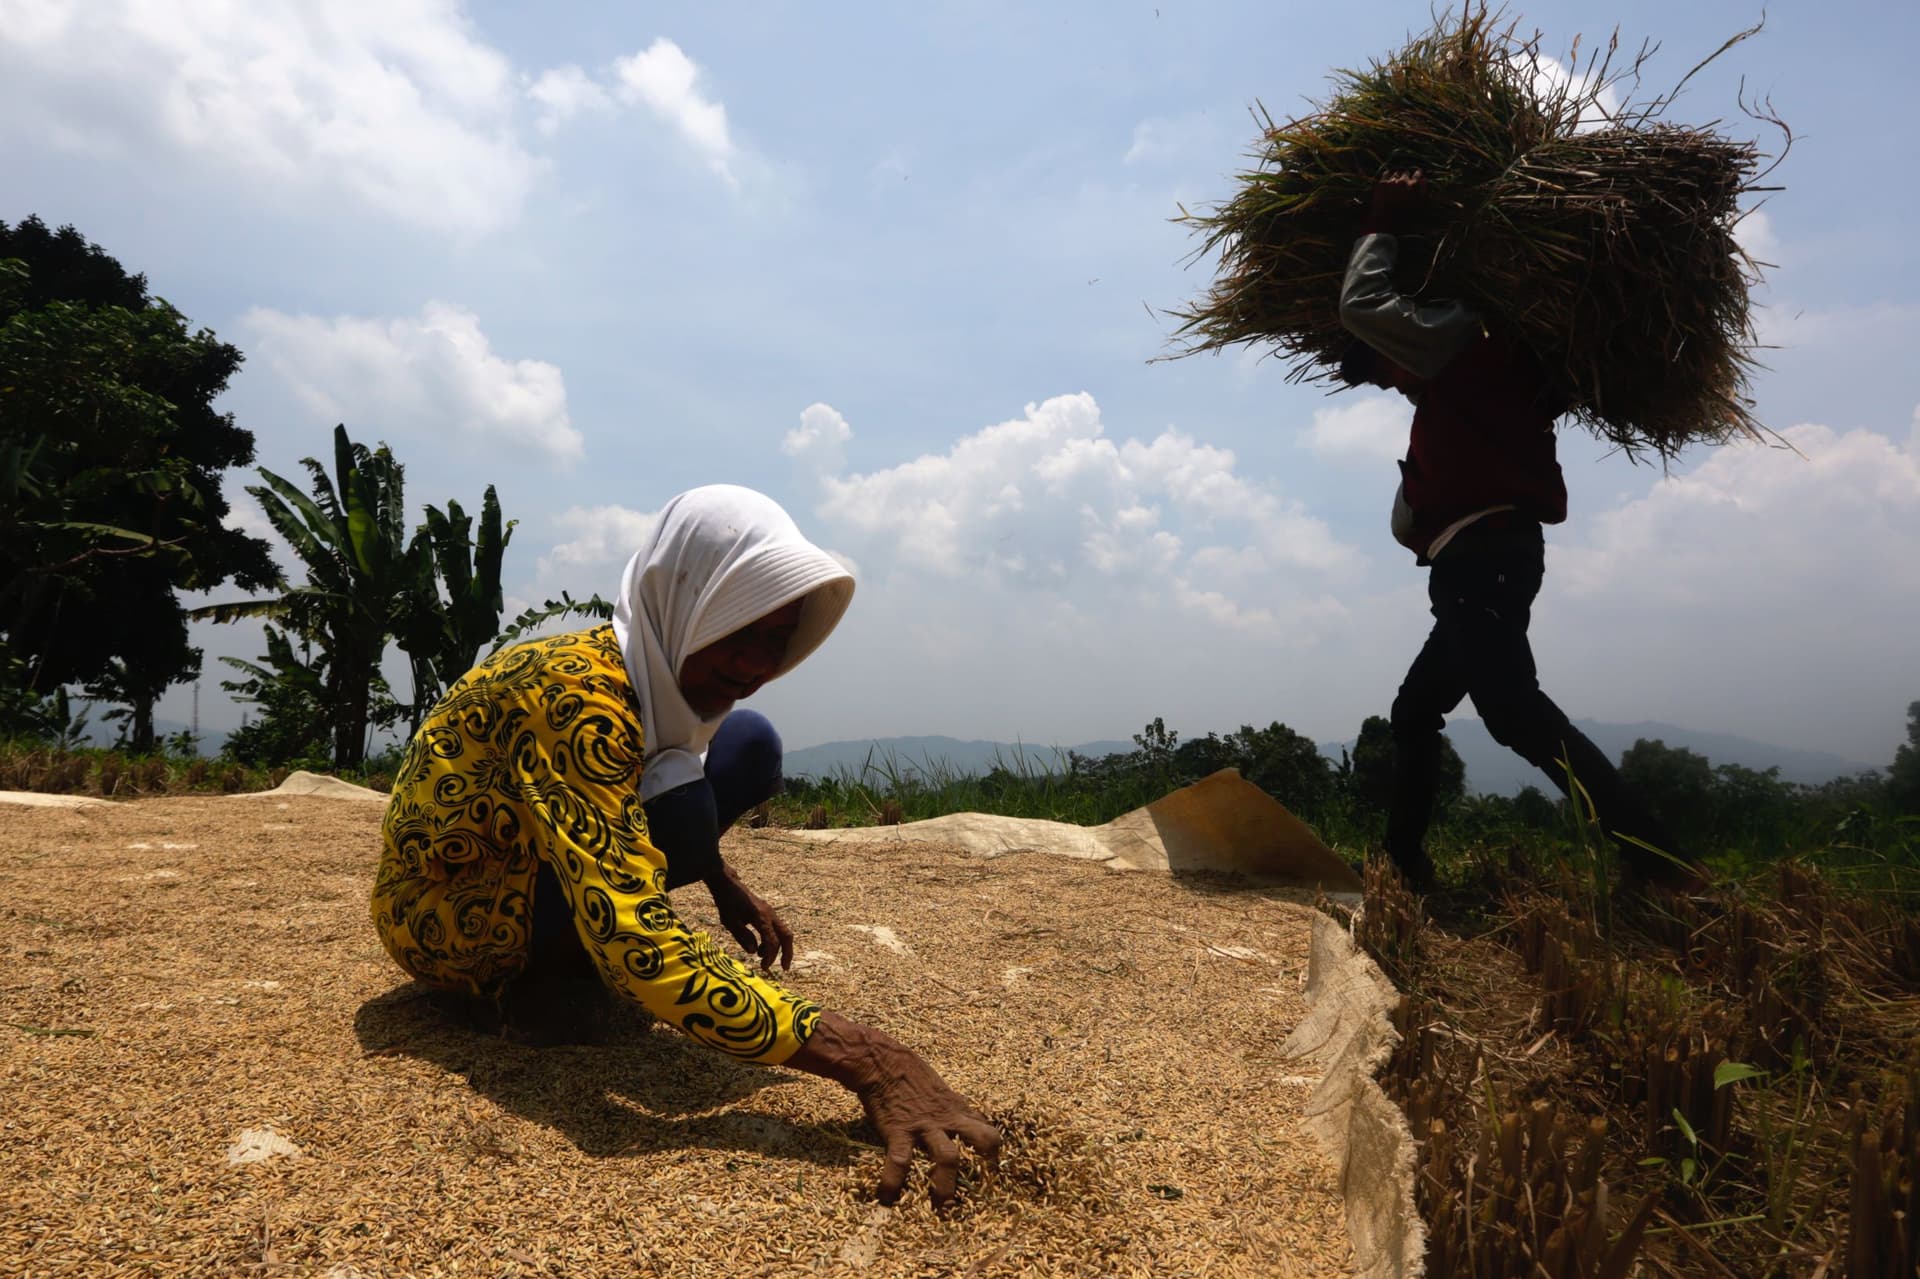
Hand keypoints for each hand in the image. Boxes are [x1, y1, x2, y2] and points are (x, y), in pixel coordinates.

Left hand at [708, 864, 793, 971]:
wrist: (728, 885)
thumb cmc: (726, 903)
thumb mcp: (730, 921)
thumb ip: (742, 936)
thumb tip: (753, 952)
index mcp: (760, 916)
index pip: (772, 940)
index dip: (770, 956)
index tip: (763, 967)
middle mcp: (769, 914)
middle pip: (786, 935)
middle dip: (787, 953)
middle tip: (784, 968)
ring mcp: (770, 912)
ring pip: (784, 932)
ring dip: (779, 948)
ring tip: (763, 959)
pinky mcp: (768, 913)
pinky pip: (776, 928)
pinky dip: (773, 940)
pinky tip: (760, 948)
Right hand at [787, 1012, 1002, 1207]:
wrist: (880, 1062)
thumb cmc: (910, 1075)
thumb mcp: (941, 1091)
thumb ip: (953, 1109)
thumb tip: (965, 1123)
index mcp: (958, 1109)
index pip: (987, 1130)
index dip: (993, 1153)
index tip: (990, 1172)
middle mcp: (948, 1119)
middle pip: (983, 1138)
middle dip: (987, 1165)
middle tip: (981, 1190)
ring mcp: (925, 1126)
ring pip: (948, 1157)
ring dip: (945, 1186)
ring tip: (941, 1207)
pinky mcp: (900, 1131)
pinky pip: (900, 1161)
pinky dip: (893, 1182)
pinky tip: (887, 1199)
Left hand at [1368, 168, 1428, 228]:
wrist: (1386, 219)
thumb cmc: (1405, 214)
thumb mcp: (1420, 204)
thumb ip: (1424, 190)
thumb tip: (1424, 179)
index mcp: (1414, 185)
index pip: (1418, 174)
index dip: (1418, 174)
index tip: (1417, 174)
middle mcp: (1403, 180)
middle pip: (1406, 173)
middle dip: (1406, 177)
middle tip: (1405, 182)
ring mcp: (1392, 181)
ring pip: (1396, 174)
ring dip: (1397, 177)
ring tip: (1396, 182)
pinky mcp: (1382, 183)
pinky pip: (1386, 174)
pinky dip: (1388, 175)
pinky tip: (1389, 179)